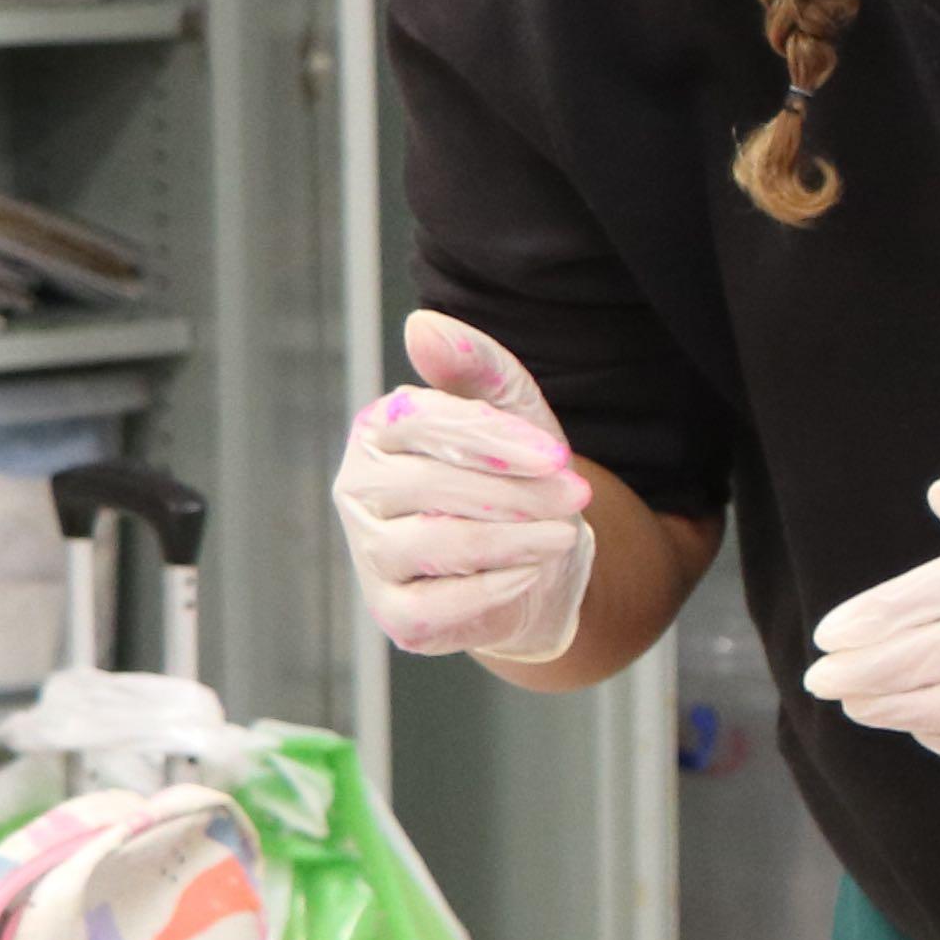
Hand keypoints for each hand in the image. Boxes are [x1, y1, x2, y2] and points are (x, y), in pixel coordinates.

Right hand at [334, 313, 598, 660]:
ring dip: (513, 539)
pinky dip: (491, 589)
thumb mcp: (514, 414)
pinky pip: (436, 606)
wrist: (531, 559)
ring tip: (563, 535)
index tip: (558, 454)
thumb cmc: (512, 476)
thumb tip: (423, 325)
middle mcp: (360, 490)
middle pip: (430, 487)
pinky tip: (530, 573)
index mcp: (379, 430)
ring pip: (436, 544)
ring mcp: (370, 555)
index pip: (422, 422)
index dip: (493, 439)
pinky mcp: (394, 613)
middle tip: (579, 496)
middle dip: (516, 492)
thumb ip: (478, 367)